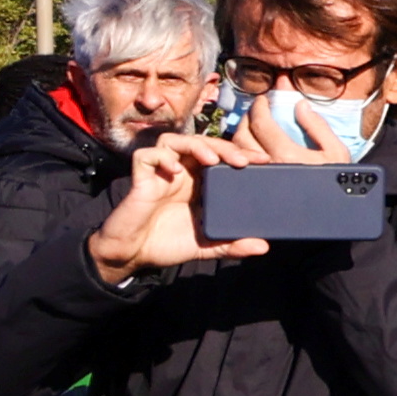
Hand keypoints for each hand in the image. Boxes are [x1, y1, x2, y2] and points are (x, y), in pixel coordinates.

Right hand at [89, 133, 273, 282]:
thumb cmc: (167, 244)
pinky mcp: (140, 180)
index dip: (239, 153)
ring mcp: (159, 174)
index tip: (263, 160)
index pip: (220, 156)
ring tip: (211, 160)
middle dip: (224, 147)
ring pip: (174, 140)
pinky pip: (145, 155)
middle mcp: (181, 174)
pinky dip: (161, 157)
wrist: (133, 255)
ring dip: (195, 145)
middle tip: (243, 161)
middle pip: (201, 143)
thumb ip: (232, 245)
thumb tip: (263, 247)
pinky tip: (175, 170)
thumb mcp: (206, 246)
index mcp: (199, 183)